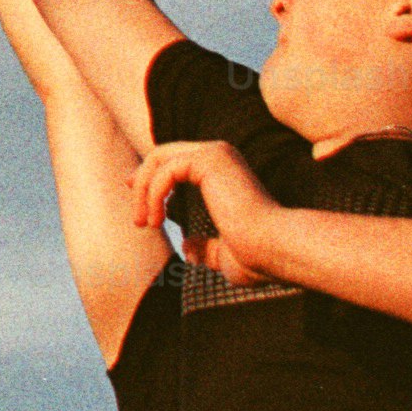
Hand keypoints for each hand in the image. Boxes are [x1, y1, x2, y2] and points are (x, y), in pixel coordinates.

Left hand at [134, 138, 287, 277]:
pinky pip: (165, 170)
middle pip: (162, 155)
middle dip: (141, 181)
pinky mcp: (209, 159)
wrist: (275, 250)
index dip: (151, 178)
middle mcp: (219, 154)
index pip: (175, 161)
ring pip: (159, 159)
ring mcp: (215, 153)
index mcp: (224, 170)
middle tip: (136, 217)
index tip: (139, 203)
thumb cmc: (257, 256)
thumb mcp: (225, 254)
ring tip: (144, 224)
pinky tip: (158, 220)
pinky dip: (153, 194)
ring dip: (144, 193)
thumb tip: (189, 248)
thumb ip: (207, 248)